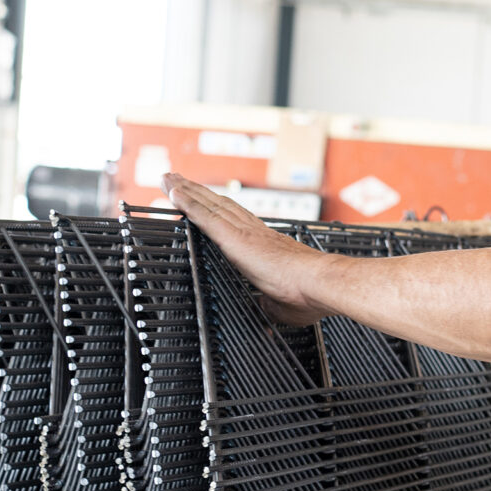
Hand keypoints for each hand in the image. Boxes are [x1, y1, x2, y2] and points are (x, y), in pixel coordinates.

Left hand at [161, 172, 328, 325]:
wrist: (320, 283)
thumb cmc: (309, 295)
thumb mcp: (282, 305)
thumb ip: (269, 304)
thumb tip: (265, 311)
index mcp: (267, 245)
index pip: (237, 223)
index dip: (220, 212)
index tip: (207, 203)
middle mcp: (255, 232)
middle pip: (220, 205)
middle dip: (199, 192)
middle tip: (179, 180)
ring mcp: (244, 232)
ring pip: (209, 204)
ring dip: (188, 190)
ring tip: (170, 178)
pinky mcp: (234, 237)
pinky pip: (203, 215)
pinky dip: (187, 203)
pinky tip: (173, 193)